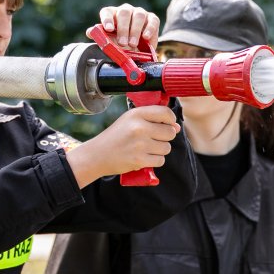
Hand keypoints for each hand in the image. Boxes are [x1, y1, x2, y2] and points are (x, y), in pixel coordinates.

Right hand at [65, 105, 180, 187]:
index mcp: (136, 114)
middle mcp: (139, 128)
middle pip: (170, 132)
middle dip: (165, 137)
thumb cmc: (115, 136)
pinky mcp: (140, 160)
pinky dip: (154, 160)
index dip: (171, 120)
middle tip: (152, 139)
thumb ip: (152, 120)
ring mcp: (140, 145)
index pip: (166, 113)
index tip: (168, 124)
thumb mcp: (129, 120)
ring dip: (160, 150)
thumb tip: (176, 127)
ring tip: (145, 148)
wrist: (97, 155)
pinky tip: (143, 157)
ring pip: (166, 148)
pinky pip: (160, 160)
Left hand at [98, 3, 160, 49]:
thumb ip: (100, 37)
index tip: (108, 29)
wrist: (138, 48)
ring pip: (138, 16)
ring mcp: (139, 13)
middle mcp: (125, 10)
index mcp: (112, 14)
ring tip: (132, 44)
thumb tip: (89, 32)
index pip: (107, 12)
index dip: (107, 19)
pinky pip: (152, 20)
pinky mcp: (152, 19)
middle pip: (124, 13)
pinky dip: (149, 29)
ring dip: (135, 30)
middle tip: (122, 43)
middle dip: (123, 28)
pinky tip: (145, 37)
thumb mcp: (110, 42)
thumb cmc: (120, 43)